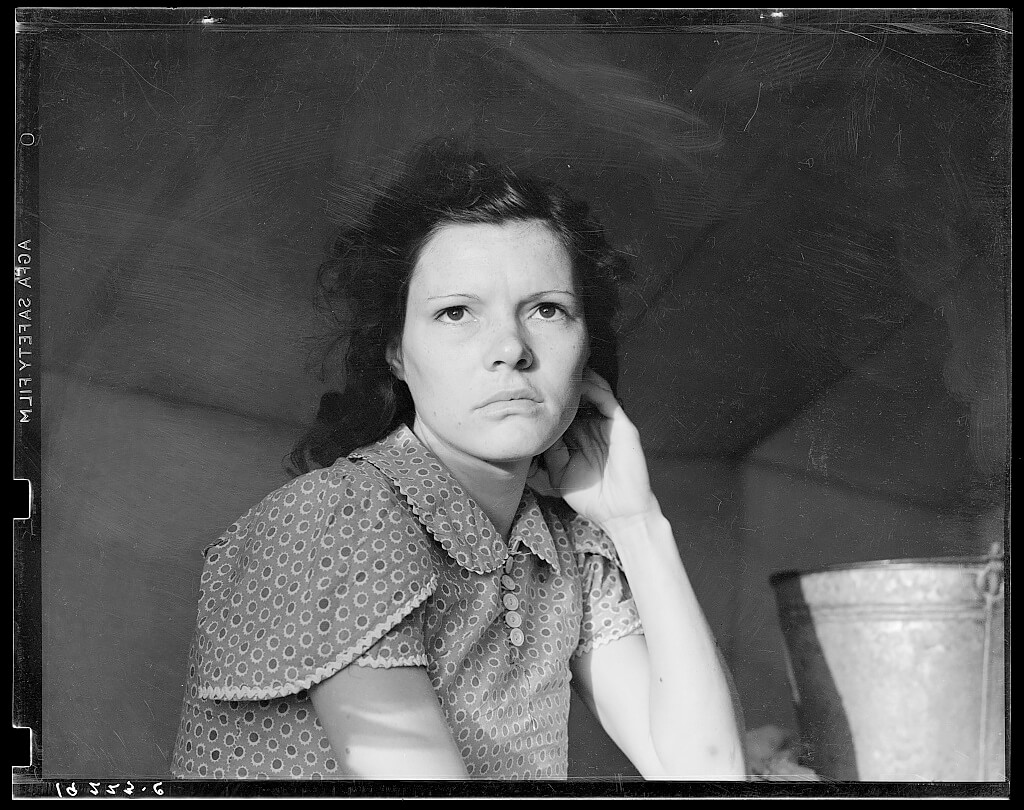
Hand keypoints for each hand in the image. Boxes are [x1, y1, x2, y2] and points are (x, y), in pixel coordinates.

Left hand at [543, 369, 659, 528]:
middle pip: (577, 396)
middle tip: (541, 370)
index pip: (563, 410)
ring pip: (594, 390)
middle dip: (561, 383)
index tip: (529, 389)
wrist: (619, 513)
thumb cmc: (590, 497)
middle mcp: (593, 426)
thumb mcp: (559, 473)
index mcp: (579, 436)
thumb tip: (535, 429)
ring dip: (577, 380)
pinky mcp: (622, 425)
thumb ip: (549, 450)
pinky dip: (593, 387)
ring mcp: (608, 424)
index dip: (548, 399)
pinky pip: (607, 398)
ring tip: (558, 371)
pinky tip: (577, 384)